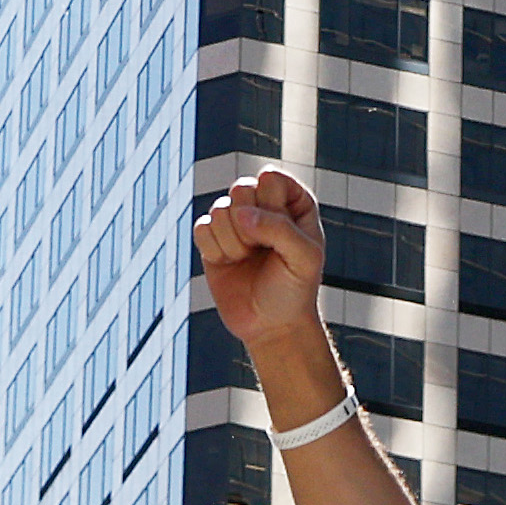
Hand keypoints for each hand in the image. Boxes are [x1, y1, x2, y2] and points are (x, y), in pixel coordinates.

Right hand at [190, 165, 326, 358]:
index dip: (272, 207)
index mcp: (291, 200)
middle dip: (249, 224)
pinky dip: (215, 250)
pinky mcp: (212, 241)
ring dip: (233, 242)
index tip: (284, 235)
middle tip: (262, 250)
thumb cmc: (295, 290)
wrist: (272, 326)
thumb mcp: (304, 258)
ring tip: (248, 260)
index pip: (270, 179)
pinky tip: (230, 264)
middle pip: (241, 187)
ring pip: (219, 208)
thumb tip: (240, 214)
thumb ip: (279, 228)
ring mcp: (235, 221)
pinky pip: (201, 228)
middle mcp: (262, 205)